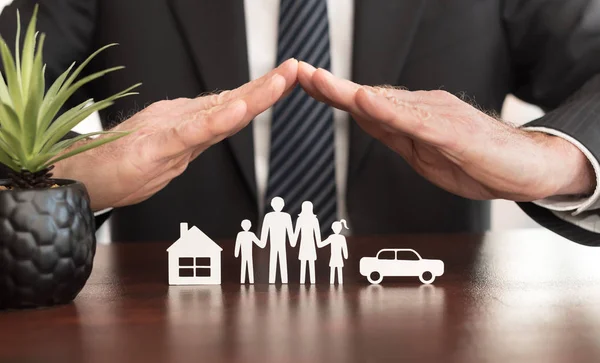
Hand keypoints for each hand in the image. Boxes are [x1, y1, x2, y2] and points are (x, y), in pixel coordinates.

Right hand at [55, 59, 298, 210]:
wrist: (81, 179)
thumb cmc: (119, 166)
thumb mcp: (165, 152)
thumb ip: (190, 137)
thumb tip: (215, 122)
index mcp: (189, 128)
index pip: (233, 110)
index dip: (262, 95)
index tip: (287, 80)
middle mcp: (184, 125)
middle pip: (234, 105)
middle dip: (268, 88)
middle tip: (295, 69)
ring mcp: (170, 134)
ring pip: (218, 113)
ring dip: (253, 97)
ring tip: (280, 81)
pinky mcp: (154, 148)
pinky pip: (190, 134)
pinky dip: (215, 121)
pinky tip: (237, 110)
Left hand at [298, 62, 594, 200]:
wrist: (527, 169)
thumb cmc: (478, 162)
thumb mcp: (423, 153)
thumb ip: (395, 134)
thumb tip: (364, 119)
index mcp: (413, 116)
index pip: (367, 103)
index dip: (333, 92)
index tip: (304, 81)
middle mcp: (423, 108)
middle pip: (370, 97)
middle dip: (331, 86)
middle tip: (298, 72)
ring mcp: (439, 117)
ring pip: (387, 103)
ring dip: (349, 92)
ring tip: (319, 81)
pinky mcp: (454, 133)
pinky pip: (416, 122)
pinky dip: (388, 112)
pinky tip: (367, 102)